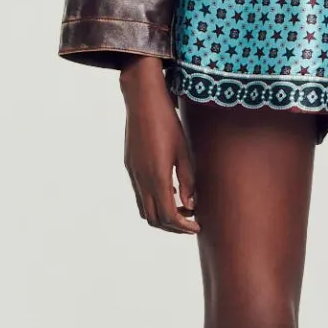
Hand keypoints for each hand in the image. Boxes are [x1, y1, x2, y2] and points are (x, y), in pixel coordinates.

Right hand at [120, 56, 197, 233]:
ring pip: (145, 208)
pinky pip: (140, 194)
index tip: (197, 227)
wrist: (142, 101)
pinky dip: (154, 201)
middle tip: (191, 222)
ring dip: (162, 215)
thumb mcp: (184, 151)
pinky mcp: (130, 166)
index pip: (169, 216)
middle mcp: (141, 179)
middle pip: (154, 218)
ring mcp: (133, 173)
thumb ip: (188, 181)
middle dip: (173, 226)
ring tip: (182, 208)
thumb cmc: (168, 122)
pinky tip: (169, 191)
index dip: (183, 226)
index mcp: (157, 177)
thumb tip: (190, 205)